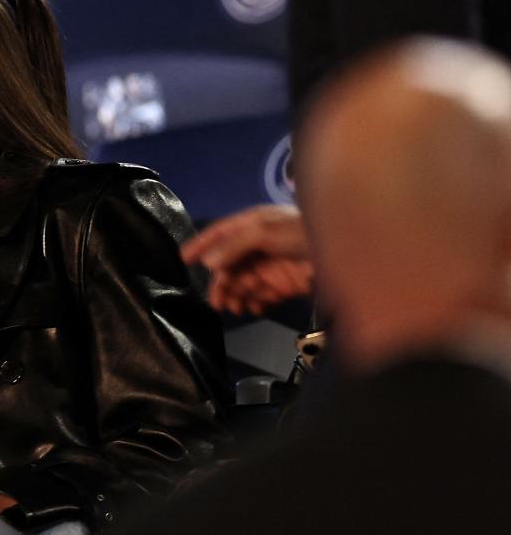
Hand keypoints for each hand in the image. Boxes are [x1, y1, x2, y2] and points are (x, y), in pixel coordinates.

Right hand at [181, 204, 313, 314]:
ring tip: (235, 308)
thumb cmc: (307, 232)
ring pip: (242, 283)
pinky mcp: (283, 285)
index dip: (201, 245)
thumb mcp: (266, 232)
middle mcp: (259, 245)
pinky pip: (260, 296)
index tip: (184, 260)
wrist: (349, 255)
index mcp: (254, 225)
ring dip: (235, 296)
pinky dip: (254, 303)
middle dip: (221, 283)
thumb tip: (210, 263)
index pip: (220, 234)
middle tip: (217, 301)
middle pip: (229, 265)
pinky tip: (253, 309)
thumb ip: (235, 245)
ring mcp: (271, 266)